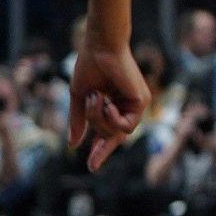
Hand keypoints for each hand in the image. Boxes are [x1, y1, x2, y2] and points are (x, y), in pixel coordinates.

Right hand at [68, 39, 148, 172]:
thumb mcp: (80, 99)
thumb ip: (79, 121)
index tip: (91, 166)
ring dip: (100, 120)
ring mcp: (136, 105)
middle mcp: (127, 107)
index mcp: (113, 106)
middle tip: (92, 152)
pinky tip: (107, 102)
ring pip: (116, 133)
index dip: (101, 150)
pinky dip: (111, 118)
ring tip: (96, 98)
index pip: (110, 134)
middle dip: (100, 139)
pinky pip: (124, 126)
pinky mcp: (142, 101)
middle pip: (112, 136)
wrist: (99, 48)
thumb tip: (73, 145)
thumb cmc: (89, 68)